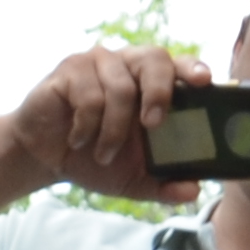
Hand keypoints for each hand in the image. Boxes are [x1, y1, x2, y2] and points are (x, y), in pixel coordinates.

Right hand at [10, 44, 201, 203]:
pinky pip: (88, 96)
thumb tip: (192, 191)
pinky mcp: (70, 70)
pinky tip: (77, 139)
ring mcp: (98, 63)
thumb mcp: (132, 179)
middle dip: (158, 92)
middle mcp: (128, 64)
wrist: (45, 159)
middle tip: (152, 125)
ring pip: (119, 88)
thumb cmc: (93, 158)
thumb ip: (162, 184)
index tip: (204, 82)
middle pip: (154, 58)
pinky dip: (86, 127)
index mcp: (150, 83)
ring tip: (102, 154)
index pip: (178, 65)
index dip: (192, 68)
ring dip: (112, 131)